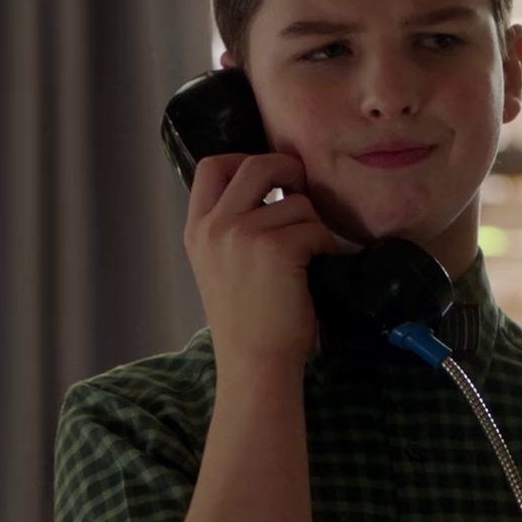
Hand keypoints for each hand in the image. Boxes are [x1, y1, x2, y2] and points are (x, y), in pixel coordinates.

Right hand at [183, 153, 340, 373]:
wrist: (255, 362)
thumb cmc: (247, 320)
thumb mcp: (220, 266)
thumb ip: (232, 227)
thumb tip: (273, 188)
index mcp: (197, 229)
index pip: (213, 166)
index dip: (246, 159)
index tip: (270, 177)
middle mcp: (214, 225)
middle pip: (256, 164)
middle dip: (288, 171)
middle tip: (303, 192)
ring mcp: (242, 233)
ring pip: (296, 202)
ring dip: (312, 225)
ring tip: (308, 257)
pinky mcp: (276, 247)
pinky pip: (315, 228)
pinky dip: (324, 247)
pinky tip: (316, 271)